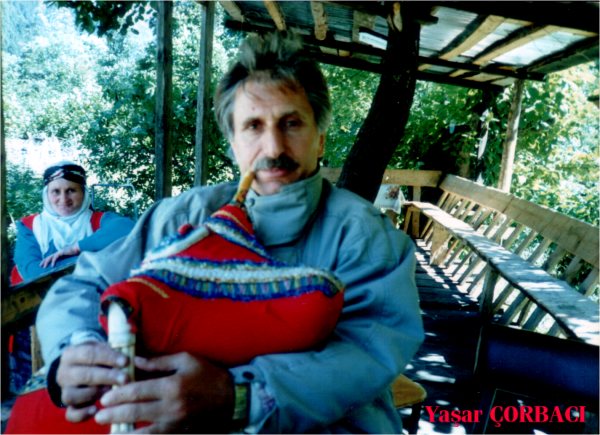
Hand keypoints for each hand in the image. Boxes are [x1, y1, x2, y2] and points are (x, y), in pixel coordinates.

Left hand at [40, 243, 80, 267]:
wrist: (78, 248)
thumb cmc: (75, 252)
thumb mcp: (69, 257)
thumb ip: (65, 259)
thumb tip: (65, 264)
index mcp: (59, 253)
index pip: (51, 257)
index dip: (46, 260)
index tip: (43, 264)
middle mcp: (58, 252)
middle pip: (49, 257)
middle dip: (44, 261)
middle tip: (40, 266)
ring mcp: (59, 252)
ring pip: (50, 257)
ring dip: (46, 262)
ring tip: (44, 267)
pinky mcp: (61, 252)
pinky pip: (56, 257)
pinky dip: (53, 261)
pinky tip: (52, 265)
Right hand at [57, 342, 129, 422]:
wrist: (83, 368)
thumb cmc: (98, 357)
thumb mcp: (103, 349)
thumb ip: (114, 352)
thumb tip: (133, 358)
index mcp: (71, 354)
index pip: (89, 354)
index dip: (109, 358)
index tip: (126, 361)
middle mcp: (63, 373)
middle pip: (84, 375)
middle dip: (107, 377)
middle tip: (125, 379)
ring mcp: (64, 390)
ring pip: (73, 395)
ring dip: (95, 394)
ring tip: (112, 391)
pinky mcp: (68, 406)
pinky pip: (71, 414)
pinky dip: (82, 414)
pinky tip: (96, 409)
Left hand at [95, 352, 233, 432]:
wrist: (230, 396)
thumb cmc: (207, 373)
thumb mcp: (185, 360)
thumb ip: (159, 362)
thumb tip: (135, 362)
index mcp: (171, 385)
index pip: (138, 391)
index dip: (118, 394)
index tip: (105, 397)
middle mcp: (171, 406)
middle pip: (136, 411)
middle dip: (114, 413)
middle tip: (99, 414)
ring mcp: (176, 421)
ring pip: (144, 428)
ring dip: (124, 428)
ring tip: (109, 428)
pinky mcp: (180, 430)